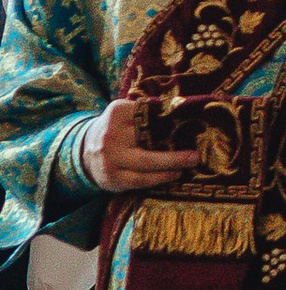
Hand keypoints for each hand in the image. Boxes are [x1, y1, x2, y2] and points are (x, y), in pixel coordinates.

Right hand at [79, 100, 197, 193]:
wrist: (84, 152)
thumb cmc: (116, 130)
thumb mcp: (124, 113)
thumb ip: (146, 111)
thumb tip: (180, 109)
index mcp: (117, 113)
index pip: (147, 113)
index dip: (168, 119)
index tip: (188, 122)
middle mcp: (111, 136)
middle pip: (148, 142)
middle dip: (174, 152)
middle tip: (195, 155)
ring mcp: (110, 158)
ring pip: (146, 164)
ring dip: (171, 166)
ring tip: (189, 165)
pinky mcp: (113, 178)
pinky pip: (140, 180)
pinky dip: (159, 178)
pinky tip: (173, 174)